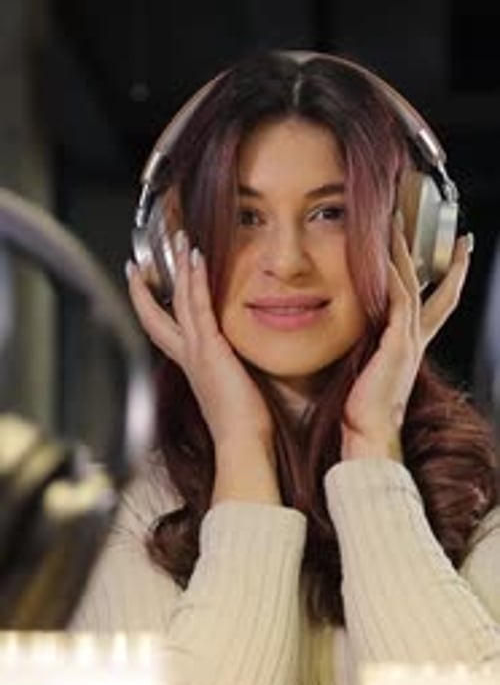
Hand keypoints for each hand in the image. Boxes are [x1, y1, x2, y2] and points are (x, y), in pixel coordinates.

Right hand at [126, 233, 279, 503]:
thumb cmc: (242, 426)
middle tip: (137, 264)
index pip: (164, 332)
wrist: (241, 442)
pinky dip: (196, 281)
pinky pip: (199, 306)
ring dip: (178, 270)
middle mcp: (188, 357)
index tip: (144, 291)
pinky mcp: (210, 347)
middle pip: (156, 315)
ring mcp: (196, 350)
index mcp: (191, 368)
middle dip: (144, 289)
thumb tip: (239, 370)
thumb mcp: (230, 392)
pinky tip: (196, 259)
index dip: (150, 310)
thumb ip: (228, 375)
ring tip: (178, 242)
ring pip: (179, 302)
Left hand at [341, 220, 472, 460]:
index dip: (448, 283)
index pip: (435, 308)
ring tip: (401, 228)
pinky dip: (393, 278)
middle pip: (438, 293)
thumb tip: (349, 337)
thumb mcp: (366, 372)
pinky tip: (387, 260)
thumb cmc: (361, 413)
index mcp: (410, 349)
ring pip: (414, 288)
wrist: (370, 436)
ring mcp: (408, 342)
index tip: (455, 260)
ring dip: (406, 255)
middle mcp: (414, 342)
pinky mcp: (397, 345)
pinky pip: (398, 302)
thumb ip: (365, 350)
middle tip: (459, 240)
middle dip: (450, 265)